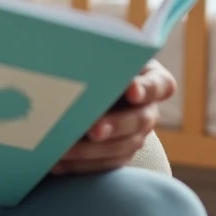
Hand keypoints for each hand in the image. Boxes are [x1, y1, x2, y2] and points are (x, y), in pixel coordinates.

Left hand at [52, 59, 174, 174]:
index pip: (158, 84)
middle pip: (140, 119)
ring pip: (123, 146)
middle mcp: (148, 108)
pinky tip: (57, 162)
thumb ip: (92, 55)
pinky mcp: (120, 153)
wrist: (84, 82)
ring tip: (66, 150)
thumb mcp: (97, 52)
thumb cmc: (92, 60)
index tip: (131, 90)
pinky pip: (106, 163)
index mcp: (151, 78)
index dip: (146, 88)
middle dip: (115, 125)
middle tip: (94, 130)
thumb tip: (72, 50)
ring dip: (94, 151)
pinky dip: (82, 164)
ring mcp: (137, 133)